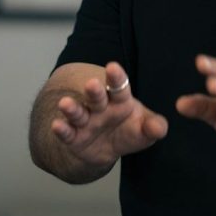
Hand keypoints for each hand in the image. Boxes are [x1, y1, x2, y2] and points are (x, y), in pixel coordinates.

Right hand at [52, 62, 167, 168]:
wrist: (106, 148)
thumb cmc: (128, 130)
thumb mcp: (144, 129)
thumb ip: (153, 127)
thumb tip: (160, 129)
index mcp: (119, 100)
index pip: (119, 87)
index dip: (116, 77)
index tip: (113, 67)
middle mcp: (100, 107)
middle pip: (97, 97)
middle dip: (94, 91)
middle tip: (92, 83)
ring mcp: (85, 121)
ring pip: (78, 112)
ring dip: (72, 108)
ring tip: (64, 103)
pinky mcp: (74, 137)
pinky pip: (67, 133)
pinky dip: (61, 130)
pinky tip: (56, 125)